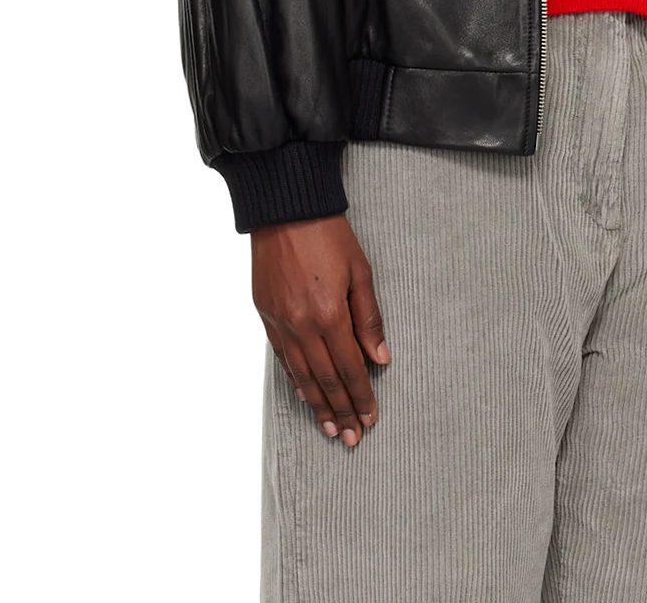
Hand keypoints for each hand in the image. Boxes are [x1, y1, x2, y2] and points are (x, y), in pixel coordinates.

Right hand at [252, 214, 389, 444]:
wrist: (285, 209)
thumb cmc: (328, 235)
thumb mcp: (360, 271)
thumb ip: (369, 319)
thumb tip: (380, 358)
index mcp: (330, 315)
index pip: (350, 368)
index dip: (362, 396)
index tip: (371, 417)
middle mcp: (302, 326)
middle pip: (326, 379)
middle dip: (342, 410)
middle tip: (354, 437)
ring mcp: (281, 323)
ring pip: (302, 375)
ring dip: (318, 405)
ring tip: (332, 430)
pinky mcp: (266, 315)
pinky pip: (282, 358)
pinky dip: (295, 380)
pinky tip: (305, 396)